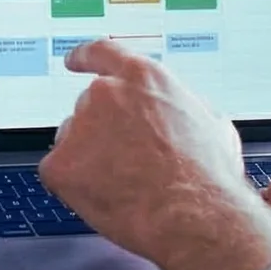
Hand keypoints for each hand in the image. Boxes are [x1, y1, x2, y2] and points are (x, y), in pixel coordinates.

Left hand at [38, 40, 270, 269]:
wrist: (192, 216)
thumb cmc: (208, 176)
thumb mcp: (211, 121)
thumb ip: (179, 104)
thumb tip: (174, 108)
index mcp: (142, 77)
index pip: (102, 53)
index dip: (85, 57)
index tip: (74, 61)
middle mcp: (105, 93)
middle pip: (88, 107)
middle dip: (101, 132)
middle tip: (125, 161)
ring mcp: (79, 126)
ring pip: (73, 140)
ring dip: (88, 158)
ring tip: (125, 184)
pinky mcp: (61, 163)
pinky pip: (60, 172)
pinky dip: (75, 186)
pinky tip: (106, 196)